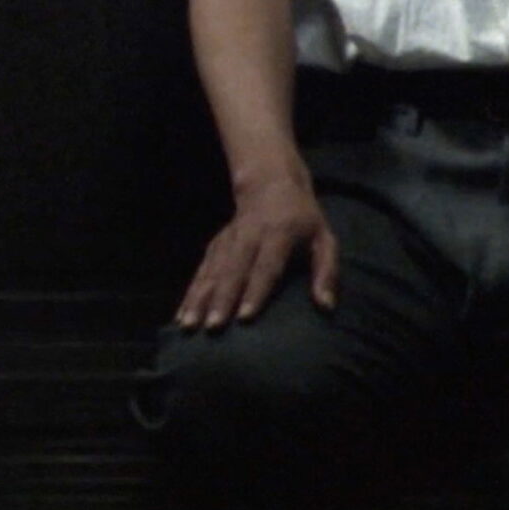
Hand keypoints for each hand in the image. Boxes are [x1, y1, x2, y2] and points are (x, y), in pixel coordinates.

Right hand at [175, 172, 339, 329]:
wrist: (270, 182)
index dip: (255, 291)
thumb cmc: (303, 219)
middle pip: (233, 270)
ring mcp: (228, 240)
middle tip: (212, 327)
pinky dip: (190, 293)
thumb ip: (326, 272)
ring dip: (199, 298)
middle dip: (221, 300)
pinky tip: (182, 315)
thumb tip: (326, 307)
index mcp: (278, 234)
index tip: (245, 317)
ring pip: (211, 271)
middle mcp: (248, 236)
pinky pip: (201, 270)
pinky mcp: (215, 244)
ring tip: (189, 325)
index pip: (266, 266)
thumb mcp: (324, 239)